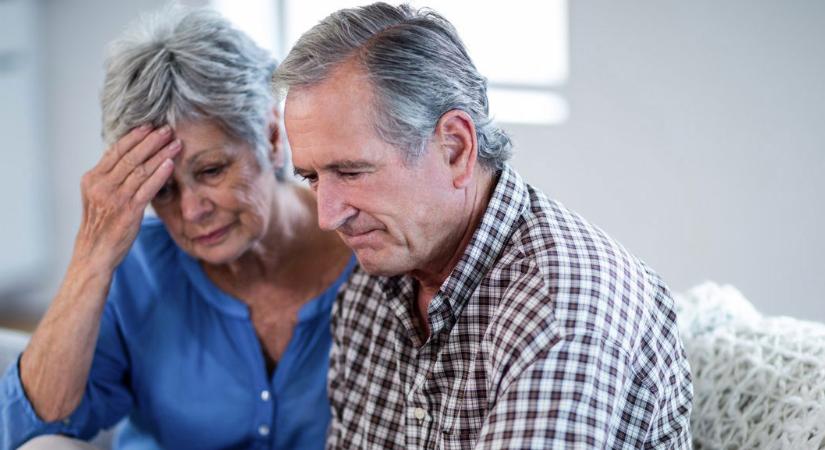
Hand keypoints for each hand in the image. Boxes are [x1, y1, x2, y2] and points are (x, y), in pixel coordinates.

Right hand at [74, 124, 179, 270]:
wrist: (95, 252)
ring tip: (175, 143)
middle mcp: (102, 185)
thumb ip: (110, 177)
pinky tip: (170, 164)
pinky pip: (146, 188)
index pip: (115, 151)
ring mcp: (115, 198)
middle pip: (130, 157)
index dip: (134, 137)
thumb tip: (129, 156)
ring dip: (160, 154)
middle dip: (150, 140)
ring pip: (140, 170)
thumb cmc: (101, 223)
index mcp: (93, 178)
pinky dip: (159, 174)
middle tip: (167, 129)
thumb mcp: (98, 195)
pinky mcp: (128, 211)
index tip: (149, 125)